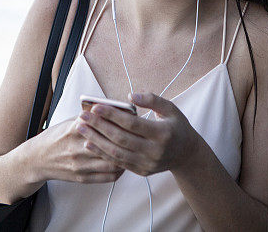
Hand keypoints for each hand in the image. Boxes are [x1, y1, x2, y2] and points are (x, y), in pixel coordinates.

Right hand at [31, 116, 124, 184]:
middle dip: (124, 138)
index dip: (117, 121)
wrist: (37, 159)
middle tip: (137, 134)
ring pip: (111, 162)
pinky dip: (118, 171)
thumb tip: (110, 110)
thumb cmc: (55, 138)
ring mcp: (79, 165)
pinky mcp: (81, 178)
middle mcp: (76, 148)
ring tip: (132, 150)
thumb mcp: (68, 122)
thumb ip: (88, 118)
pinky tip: (123, 164)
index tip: (129, 117)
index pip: (100, 123)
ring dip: (124, 156)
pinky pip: (106, 177)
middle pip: (108, 143)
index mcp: (73, 130)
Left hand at [76, 92, 197, 176]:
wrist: (186, 154)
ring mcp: (148, 163)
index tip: (96, 107)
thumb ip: (152, 100)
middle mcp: (155, 151)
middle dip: (99, 127)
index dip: (113, 115)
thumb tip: (130, 96)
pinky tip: (90, 143)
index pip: (132, 124)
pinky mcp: (141, 171)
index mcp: (162, 133)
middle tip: (82, 116)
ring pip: (117, 153)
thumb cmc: (176, 126)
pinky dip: (102, 153)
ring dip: (96, 141)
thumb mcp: (170, 109)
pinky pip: (118, 163)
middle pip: (121, 139)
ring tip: (81, 129)